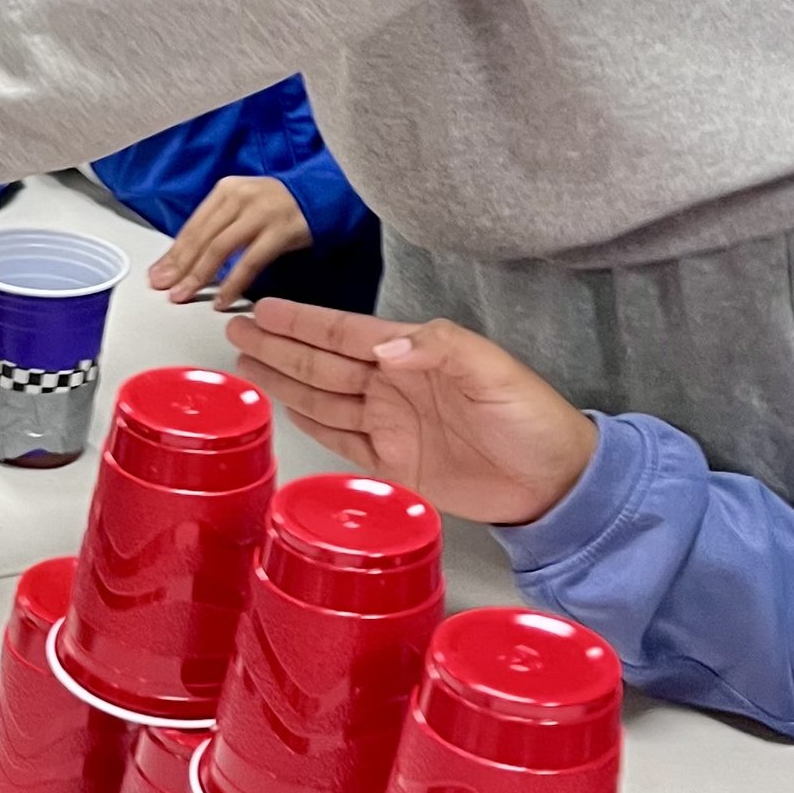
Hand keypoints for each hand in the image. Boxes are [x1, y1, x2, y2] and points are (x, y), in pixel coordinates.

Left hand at [150, 175, 312, 307]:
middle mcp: (240, 197)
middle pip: (202, 237)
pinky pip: (251, 261)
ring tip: (184, 295)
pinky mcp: (281, 230)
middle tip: (164, 289)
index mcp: (226, 190)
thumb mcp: (243, 207)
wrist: (324, 196)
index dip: (173, 253)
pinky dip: (234, 282)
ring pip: (220, 248)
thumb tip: (182, 261)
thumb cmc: (277, 208)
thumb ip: (217, 228)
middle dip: (180, 266)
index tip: (157, 274)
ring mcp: (261, 212)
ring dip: (199, 275)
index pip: (193, 226)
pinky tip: (222, 299)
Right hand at [226, 297, 596, 524]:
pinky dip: (311, 423)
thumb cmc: (534, 421)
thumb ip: (438, 349)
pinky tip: (287, 407)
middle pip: (322, 363)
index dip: (303, 322)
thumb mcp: (493, 372)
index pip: (345, 334)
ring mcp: (392, 426)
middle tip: (237, 331)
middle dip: (279, 346)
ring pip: (323, 398)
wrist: (556, 483)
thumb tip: (382, 347)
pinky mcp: (394, 464)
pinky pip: (341, 439)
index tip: (265, 308)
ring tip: (246, 364)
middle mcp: (396, 387)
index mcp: (415, 357)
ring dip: (285, 380)